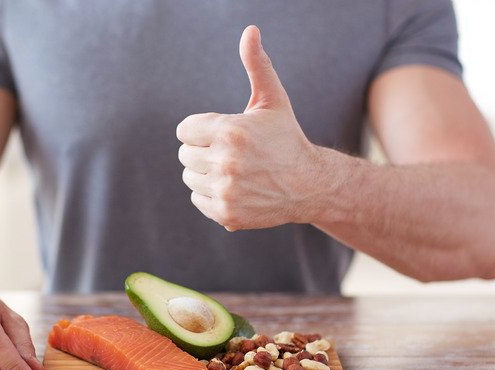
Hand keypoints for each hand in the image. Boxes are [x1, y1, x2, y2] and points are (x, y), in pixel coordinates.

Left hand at [177, 25, 330, 230]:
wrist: (309, 184)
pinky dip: (211, 194)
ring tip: (233, 170)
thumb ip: (256, 65)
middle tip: (231, 153)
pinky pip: (198, 199)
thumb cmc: (286, 138)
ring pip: (189, 177)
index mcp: (230, 132)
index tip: (223, 133)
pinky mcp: (226, 213)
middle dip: (204, 150)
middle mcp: (225, 163)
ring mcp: (225, 191)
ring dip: (205, 173)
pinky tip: (235, 187)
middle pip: (185, 154)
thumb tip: (250, 30)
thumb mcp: (272, 100)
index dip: (202, 130)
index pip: (185, 130)